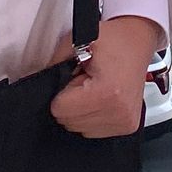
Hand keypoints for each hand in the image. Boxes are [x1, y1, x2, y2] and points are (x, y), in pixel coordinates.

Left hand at [49, 15, 161, 138]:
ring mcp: (125, 121)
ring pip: (81, 129)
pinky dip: (93, 116)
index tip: (77, 77)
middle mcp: (119, 111)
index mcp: (106, 93)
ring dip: (82, 110)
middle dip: (72, 101)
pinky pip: (95, 131)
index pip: (60, 110)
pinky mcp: (128, 126)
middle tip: (88, 81)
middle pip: (69, 122)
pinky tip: (104, 98)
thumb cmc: (113, 40)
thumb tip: (32, 81)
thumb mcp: (76, 42)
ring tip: (97, 88)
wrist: (138, 40)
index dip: (62, 92)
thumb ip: (52, 64)